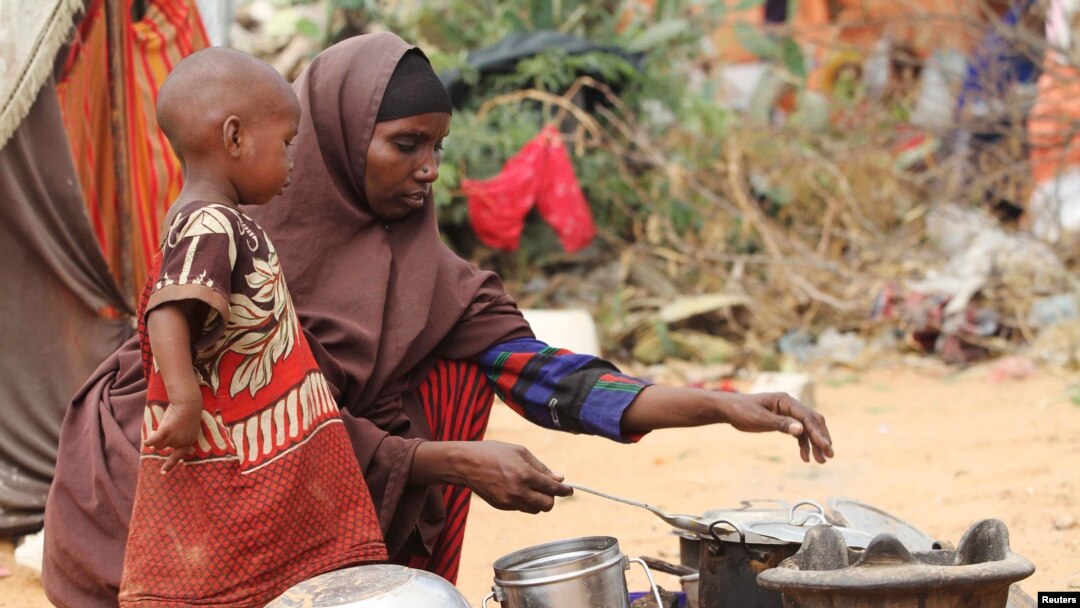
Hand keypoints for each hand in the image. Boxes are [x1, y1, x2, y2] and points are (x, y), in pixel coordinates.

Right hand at [144, 400, 202, 472]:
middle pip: (162, 447)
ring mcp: (173, 438)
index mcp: (188, 443)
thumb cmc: (189, 414)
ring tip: (164, 424)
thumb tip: (180, 449)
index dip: (169, 465)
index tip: (162, 473)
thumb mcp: (190, 429)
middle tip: (164, 429)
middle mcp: (180, 443)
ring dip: (155, 436)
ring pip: (157, 443)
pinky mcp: (166, 431)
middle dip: (159, 440)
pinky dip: (149, 441)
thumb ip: (182, 439)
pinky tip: (146, 442)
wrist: (189, 404)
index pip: (177, 457)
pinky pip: (154, 440)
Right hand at [457, 441, 571, 513]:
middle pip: (547, 505)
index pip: (553, 488)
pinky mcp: (501, 506)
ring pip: (535, 510)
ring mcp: (509, 501)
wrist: (466, 464)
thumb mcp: (520, 452)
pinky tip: (517, 488)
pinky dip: (525, 501)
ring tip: (532, 487)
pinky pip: (521, 508)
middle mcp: (518, 491)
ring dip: (539, 501)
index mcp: (525, 475)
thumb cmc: (493, 452)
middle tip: (548, 488)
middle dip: (552, 498)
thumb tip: (559, 478)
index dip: (565, 491)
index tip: (570, 490)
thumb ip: (541, 467)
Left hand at [720, 392, 833, 463]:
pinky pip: (798, 432)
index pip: (807, 416)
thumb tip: (800, 429)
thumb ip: (780, 424)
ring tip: (821, 461)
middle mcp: (789, 405)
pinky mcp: (783, 420)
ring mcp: (787, 412)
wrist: (728, 409)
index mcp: (785, 401)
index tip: (826, 446)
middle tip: (829, 455)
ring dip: (814, 444)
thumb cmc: (741, 411)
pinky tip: (805, 457)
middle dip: (821, 438)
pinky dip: (803, 444)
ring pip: (807, 428)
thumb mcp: (759, 419)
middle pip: (812, 421)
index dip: (818, 432)